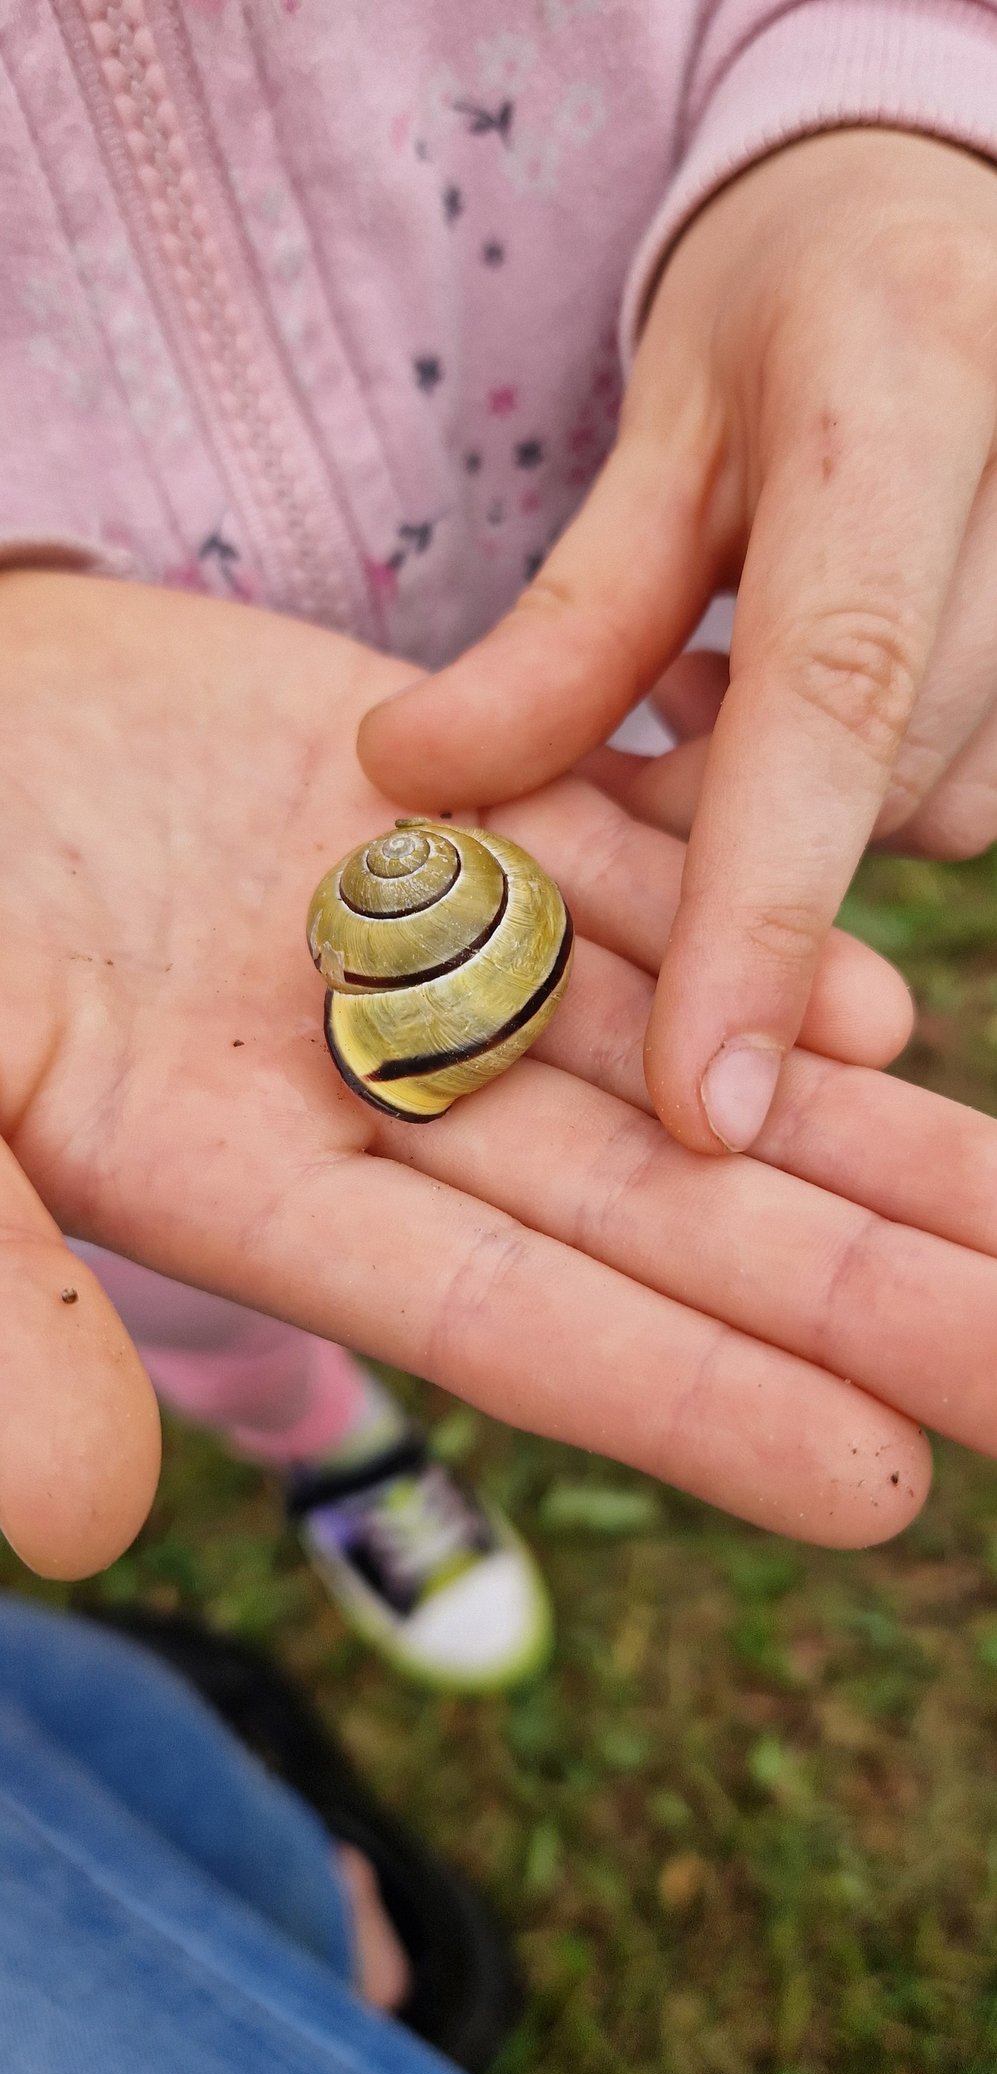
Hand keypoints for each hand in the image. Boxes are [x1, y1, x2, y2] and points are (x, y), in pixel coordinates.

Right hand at [2, 572, 994, 1582]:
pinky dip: (737, 913)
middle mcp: (358, 1085)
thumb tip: (79, 1523)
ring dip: (844, 1122)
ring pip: (670, 1045)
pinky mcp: (420, 792)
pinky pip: (607, 861)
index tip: (886, 1484)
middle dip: (846, 1284)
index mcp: (238, 1182)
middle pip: (647, 1204)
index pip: (508, 1318)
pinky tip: (878, 993)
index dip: (694, 1402)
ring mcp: (400, 934)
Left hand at [359, 129, 996, 1153]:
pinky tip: (831, 688)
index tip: (704, 1102)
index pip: (835, 697)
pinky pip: (972, 793)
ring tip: (752, 671)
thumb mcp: (663, 433)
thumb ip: (564, 621)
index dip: (759, 913)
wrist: (944, 236)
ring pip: (938, 811)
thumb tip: (411, 782)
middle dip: (733, 825)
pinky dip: (875, 784)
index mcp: (902, 399)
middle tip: (650, 734)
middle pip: (880, 785)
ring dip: (811, 802)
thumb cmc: (794, 312)